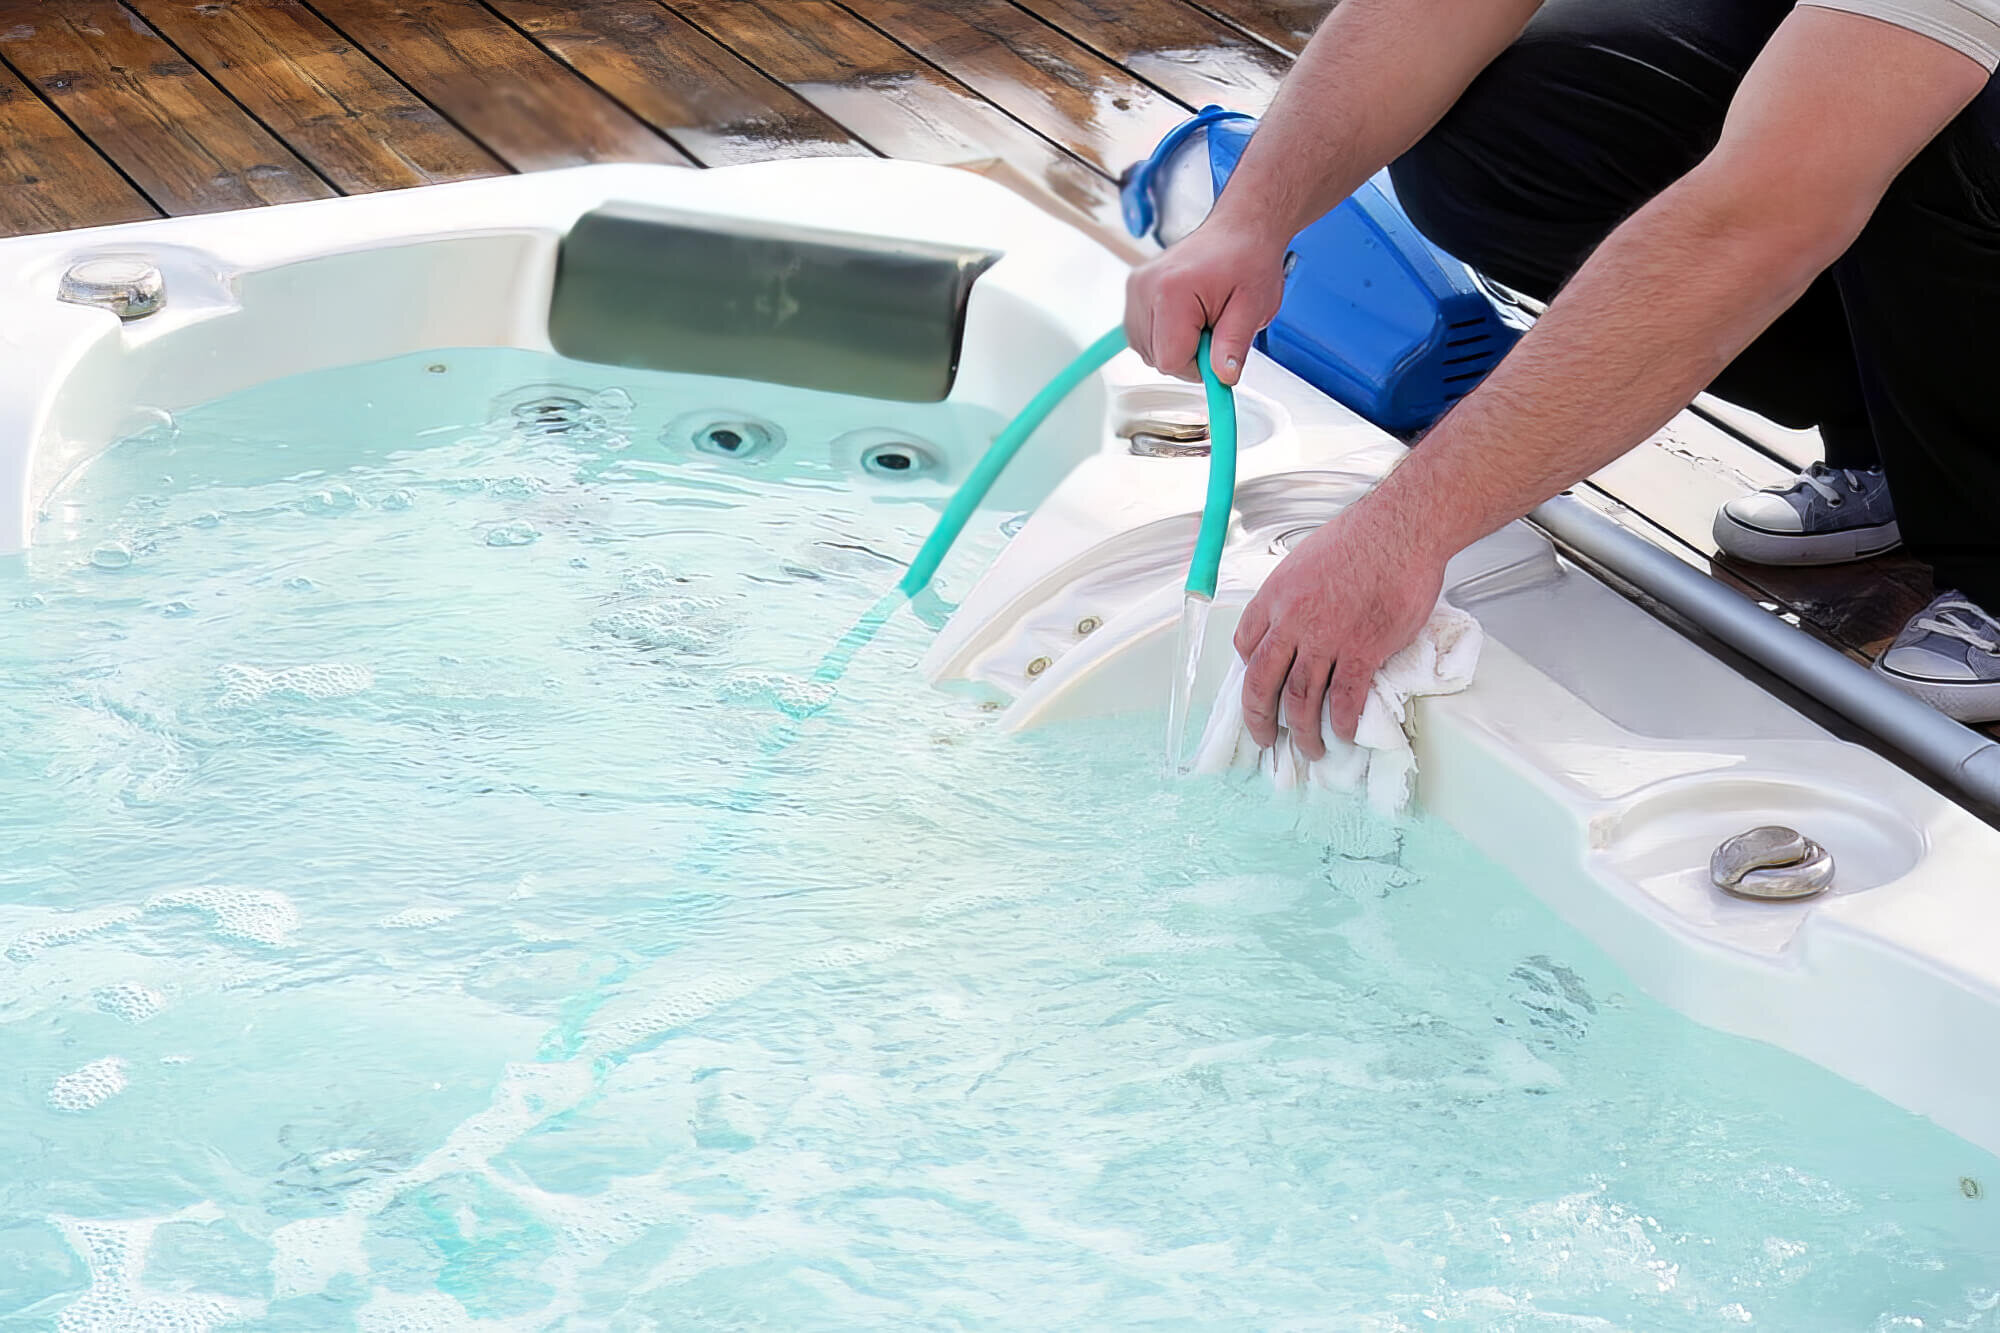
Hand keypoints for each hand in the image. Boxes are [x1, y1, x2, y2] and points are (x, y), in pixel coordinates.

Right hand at [1124, 216, 1286, 385]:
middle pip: (1156, 358)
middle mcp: (1145, 287)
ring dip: (1177, 345)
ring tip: (1202, 317)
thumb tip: (1222, 377)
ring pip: (1148, 350)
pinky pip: (1144, 336)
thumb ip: (1233, 345)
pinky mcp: (1135, 291)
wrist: (1239, 229)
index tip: (1217, 349)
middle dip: (1189, 353)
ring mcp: (1136, 288)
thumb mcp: (1252, 306)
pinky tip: (1187, 317)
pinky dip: (1166, 335)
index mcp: (1172, 290)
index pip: (1170, 360)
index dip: (1198, 365)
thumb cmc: (1248, 258)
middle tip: (1214, 325)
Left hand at [1233, 497, 1447, 758]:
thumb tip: (1303, 611)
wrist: (1402, 529)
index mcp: (1276, 596)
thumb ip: (1298, 592)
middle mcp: (1293, 621)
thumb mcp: (1308, 558)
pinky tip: (1343, 734)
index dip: (1249, 671)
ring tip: (1309, 749)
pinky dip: (1341, 722)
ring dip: (1302, 731)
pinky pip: (1344, 697)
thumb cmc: (1364, 536)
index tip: (1257, 686)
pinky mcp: (1362, 650)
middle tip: (1263, 738)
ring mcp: (1326, 638)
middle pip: (1261, 682)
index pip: (1246, 644)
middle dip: (1258, 718)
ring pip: (1300, 698)